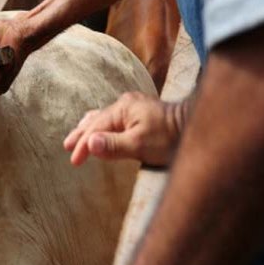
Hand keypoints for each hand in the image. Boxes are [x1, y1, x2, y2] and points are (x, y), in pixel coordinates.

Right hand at [64, 92, 185, 166]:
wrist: (196, 126)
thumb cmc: (170, 137)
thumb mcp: (140, 145)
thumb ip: (113, 145)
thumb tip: (90, 143)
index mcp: (122, 108)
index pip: (95, 128)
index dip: (83, 145)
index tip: (74, 161)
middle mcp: (125, 103)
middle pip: (96, 120)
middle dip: (81, 134)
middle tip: (66, 147)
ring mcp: (134, 106)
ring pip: (104, 117)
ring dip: (89, 127)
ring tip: (77, 136)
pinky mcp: (141, 112)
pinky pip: (114, 118)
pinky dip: (102, 125)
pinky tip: (100, 127)